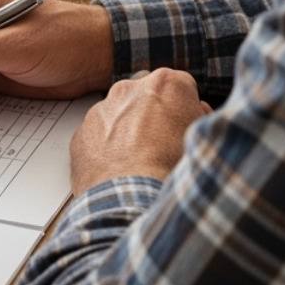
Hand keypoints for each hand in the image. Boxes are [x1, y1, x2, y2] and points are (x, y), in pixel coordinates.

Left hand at [69, 68, 208, 193]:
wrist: (131, 199)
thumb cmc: (171, 171)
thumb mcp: (202, 141)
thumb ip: (198, 117)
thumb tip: (196, 112)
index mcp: (167, 84)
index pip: (180, 87)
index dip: (184, 108)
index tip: (184, 125)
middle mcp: (130, 89)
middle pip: (146, 95)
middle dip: (153, 113)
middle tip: (162, 144)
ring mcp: (101, 109)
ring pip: (119, 114)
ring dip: (127, 130)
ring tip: (139, 162)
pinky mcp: (82, 132)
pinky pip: (97, 135)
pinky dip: (105, 147)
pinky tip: (119, 169)